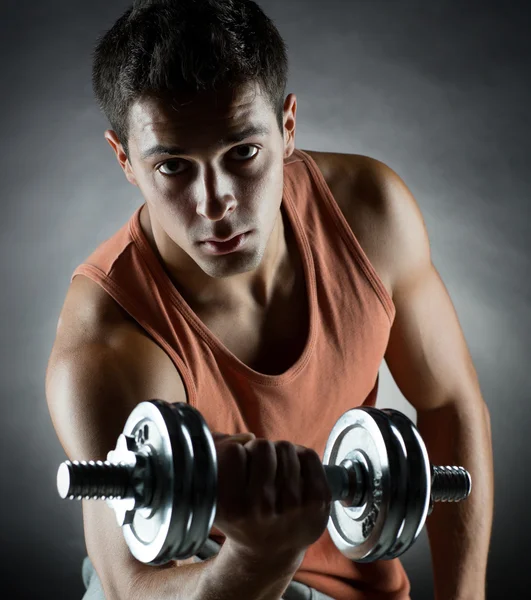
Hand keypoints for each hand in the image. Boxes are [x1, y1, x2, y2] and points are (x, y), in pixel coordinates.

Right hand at [212, 434, 331, 563]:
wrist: (271, 551)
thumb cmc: (242, 513)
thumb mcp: (218, 495)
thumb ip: (220, 458)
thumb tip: (245, 438)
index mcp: (231, 508)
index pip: (233, 452)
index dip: (236, 452)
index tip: (239, 465)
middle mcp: (260, 510)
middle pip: (261, 446)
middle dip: (260, 451)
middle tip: (260, 469)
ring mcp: (292, 507)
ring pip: (285, 448)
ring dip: (280, 454)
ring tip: (276, 473)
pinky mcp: (317, 502)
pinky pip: (308, 455)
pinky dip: (301, 456)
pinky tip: (294, 473)